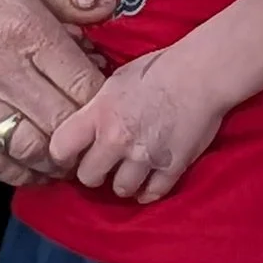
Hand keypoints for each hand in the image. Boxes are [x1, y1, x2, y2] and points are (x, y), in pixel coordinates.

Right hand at [0, 0, 106, 183]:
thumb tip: (104, 9)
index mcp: (25, 27)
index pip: (84, 83)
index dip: (107, 98)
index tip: (113, 97)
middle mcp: (1, 69)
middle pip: (64, 122)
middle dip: (89, 132)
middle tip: (100, 132)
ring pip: (31, 149)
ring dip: (59, 159)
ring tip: (73, 153)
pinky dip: (18, 172)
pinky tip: (34, 167)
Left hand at [43, 47, 227, 204]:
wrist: (202, 73)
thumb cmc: (160, 69)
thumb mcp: (116, 81)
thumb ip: (98, 108)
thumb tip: (84, 127)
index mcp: (100, 113)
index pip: (60, 148)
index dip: (62, 155)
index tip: (70, 156)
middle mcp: (117, 139)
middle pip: (88, 177)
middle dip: (95, 172)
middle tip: (104, 164)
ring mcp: (145, 156)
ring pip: (121, 189)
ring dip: (124, 182)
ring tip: (131, 170)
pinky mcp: (171, 167)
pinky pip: (152, 193)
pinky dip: (149, 190)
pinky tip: (149, 179)